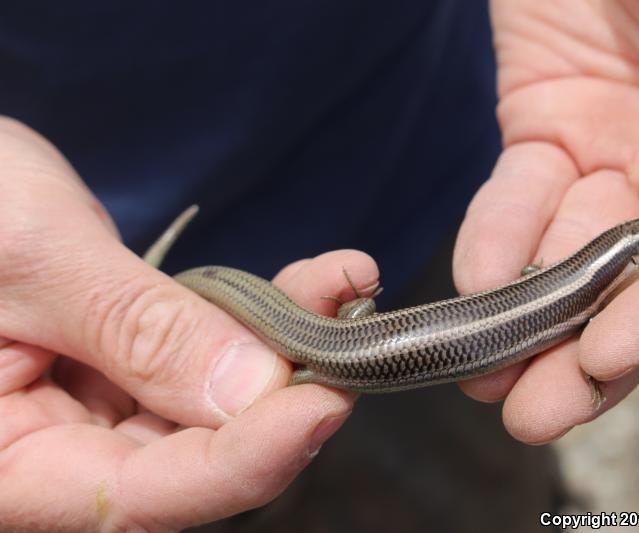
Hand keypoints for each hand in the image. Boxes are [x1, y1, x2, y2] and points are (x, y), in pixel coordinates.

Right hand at [0, 117, 374, 530]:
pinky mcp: (132, 364)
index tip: (322, 404)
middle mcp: (55, 451)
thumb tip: (253, 389)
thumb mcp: (36, 259)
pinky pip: (208, 356)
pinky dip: (261, 320)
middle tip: (349, 338)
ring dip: (287, 349)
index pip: (137, 496)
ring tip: (340, 288)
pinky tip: (313, 283)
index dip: (242, 462)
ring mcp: (99, 408)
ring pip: (214, 405)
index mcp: (5, 465)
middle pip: (190, 458)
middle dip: (282, 399)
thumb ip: (138, 330)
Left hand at [453, 1, 638, 442]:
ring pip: (573, 257)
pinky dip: (496, 238)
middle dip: (587, 353)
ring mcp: (617, 154)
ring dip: (529, 318)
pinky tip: (474, 278)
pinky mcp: (547, 133)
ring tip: (484, 377)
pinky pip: (519, 197)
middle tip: (533, 416)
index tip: (606, 357)